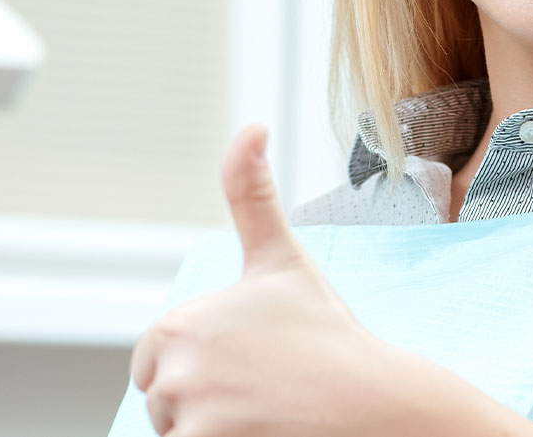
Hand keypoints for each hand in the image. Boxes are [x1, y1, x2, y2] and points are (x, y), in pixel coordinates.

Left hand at [128, 124, 415, 436]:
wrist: (374, 404)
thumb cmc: (327, 336)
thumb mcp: (281, 260)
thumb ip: (249, 193)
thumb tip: (252, 126)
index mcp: (177, 323)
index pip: (157, 366)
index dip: (204, 369)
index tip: (252, 363)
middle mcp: (173, 369)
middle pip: (164, 404)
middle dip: (205, 404)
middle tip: (263, 393)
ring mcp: (188, 417)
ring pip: (179, 433)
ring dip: (215, 431)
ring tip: (266, 416)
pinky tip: (262, 433)